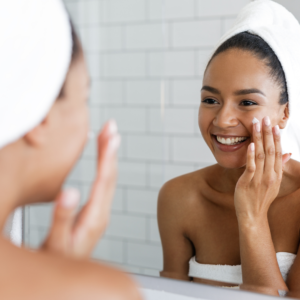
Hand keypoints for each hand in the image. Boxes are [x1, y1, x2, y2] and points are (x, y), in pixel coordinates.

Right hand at [42, 120, 119, 257]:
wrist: (69, 273)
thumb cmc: (61, 259)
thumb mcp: (57, 242)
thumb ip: (63, 218)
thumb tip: (70, 191)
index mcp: (95, 216)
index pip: (104, 179)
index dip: (108, 155)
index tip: (111, 135)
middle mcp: (102, 211)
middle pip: (110, 174)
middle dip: (110, 148)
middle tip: (111, 126)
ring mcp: (100, 211)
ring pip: (109, 177)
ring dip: (109, 155)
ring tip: (108, 135)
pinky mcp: (96, 211)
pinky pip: (103, 183)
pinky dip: (104, 166)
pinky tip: (103, 158)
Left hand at [234, 116, 290, 220]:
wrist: (253, 216)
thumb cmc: (260, 198)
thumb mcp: (273, 183)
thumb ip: (279, 167)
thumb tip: (287, 153)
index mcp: (276, 174)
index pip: (278, 152)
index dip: (276, 138)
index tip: (274, 125)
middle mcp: (270, 175)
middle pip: (271, 150)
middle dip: (268, 133)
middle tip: (265, 119)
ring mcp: (260, 179)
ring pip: (261, 155)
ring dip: (259, 138)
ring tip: (257, 125)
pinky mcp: (248, 182)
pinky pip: (251, 167)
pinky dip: (251, 155)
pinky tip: (251, 144)